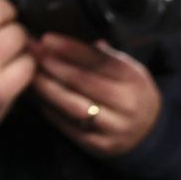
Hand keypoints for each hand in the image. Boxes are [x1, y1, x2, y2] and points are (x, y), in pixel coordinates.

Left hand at [30, 33, 162, 156]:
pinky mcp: (100, 145)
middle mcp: (127, 104)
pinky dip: (50, 110)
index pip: (99, 60)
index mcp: (133, 79)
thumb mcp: (127, 69)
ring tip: (30, 74)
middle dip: (53, 65)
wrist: (149, 132)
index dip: (70, 49)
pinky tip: (36, 97)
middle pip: (83, 82)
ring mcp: (114, 127)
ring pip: (74, 105)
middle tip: (31, 53)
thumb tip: (67, 34)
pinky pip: (69, 126)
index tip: (46, 39)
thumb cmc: (130, 91)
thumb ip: (101, 54)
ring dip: (47, 88)